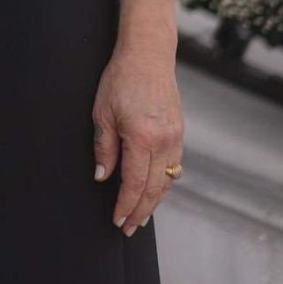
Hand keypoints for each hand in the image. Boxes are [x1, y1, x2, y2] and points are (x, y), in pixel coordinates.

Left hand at [91, 42, 183, 235]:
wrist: (148, 55)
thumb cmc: (120, 79)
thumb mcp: (102, 113)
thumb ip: (104, 148)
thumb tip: (103, 176)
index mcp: (143, 138)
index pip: (134, 184)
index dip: (125, 205)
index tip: (117, 220)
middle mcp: (164, 142)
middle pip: (153, 188)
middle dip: (140, 211)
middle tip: (128, 228)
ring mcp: (176, 138)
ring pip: (167, 180)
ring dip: (154, 201)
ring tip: (140, 216)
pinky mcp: (180, 132)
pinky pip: (173, 166)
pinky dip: (163, 183)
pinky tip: (154, 190)